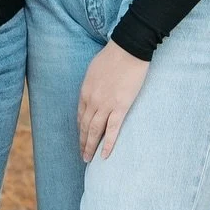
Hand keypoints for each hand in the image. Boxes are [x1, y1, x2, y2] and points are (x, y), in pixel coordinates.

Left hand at [78, 41, 149, 162]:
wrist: (128, 49)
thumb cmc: (113, 55)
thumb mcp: (94, 69)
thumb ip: (92, 83)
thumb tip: (94, 91)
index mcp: (85, 91)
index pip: (81, 115)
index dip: (81, 128)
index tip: (81, 137)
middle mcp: (92, 101)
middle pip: (85, 126)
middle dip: (82, 142)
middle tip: (82, 156)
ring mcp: (105, 105)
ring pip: (95, 131)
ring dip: (90, 147)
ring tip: (88, 159)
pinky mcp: (120, 107)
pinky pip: (112, 130)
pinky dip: (107, 144)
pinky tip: (104, 156)